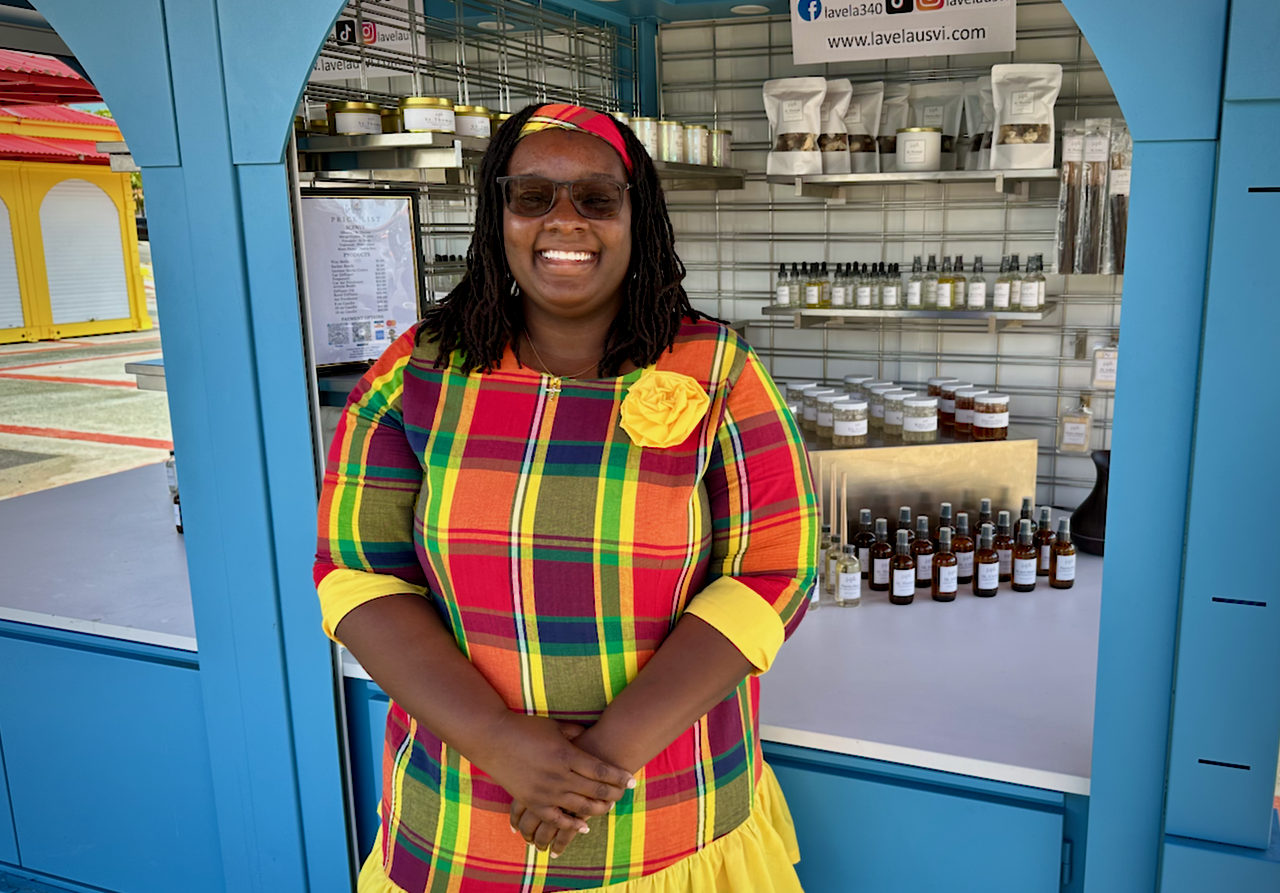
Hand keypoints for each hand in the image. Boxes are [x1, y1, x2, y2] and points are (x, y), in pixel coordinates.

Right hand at [509, 723, 627, 857]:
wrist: (493, 738)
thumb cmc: (526, 728)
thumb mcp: (554, 727)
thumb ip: (575, 733)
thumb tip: (591, 736)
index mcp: (566, 754)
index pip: (600, 769)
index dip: (618, 776)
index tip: (631, 780)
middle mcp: (558, 775)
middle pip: (594, 789)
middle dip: (613, 793)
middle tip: (624, 794)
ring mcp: (545, 791)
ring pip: (579, 806)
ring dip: (597, 809)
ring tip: (609, 807)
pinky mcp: (532, 802)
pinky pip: (556, 819)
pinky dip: (571, 825)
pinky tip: (583, 826)